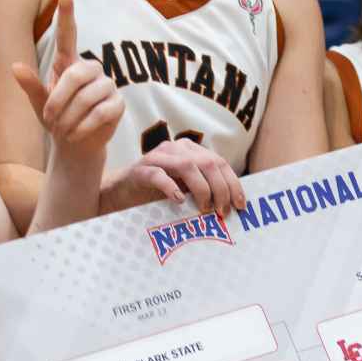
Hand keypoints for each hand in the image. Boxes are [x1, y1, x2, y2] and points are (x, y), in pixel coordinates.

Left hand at [15, 0, 122, 159]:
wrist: (75, 144)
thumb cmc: (56, 118)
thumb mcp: (39, 103)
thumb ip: (30, 85)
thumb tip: (15, 66)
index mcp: (69, 63)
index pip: (68, 35)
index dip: (67, 15)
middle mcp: (91, 69)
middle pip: (76, 74)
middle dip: (59, 99)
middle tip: (49, 118)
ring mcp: (108, 85)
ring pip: (87, 97)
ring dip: (69, 117)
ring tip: (63, 129)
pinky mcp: (118, 104)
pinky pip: (100, 112)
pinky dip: (83, 126)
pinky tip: (75, 134)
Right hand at [104, 139, 246, 215]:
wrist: (121, 195)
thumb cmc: (157, 195)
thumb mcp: (186, 191)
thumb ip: (206, 190)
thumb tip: (234, 205)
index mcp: (190, 151)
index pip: (219, 163)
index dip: (233, 183)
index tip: (240, 205)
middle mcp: (176, 149)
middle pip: (208, 163)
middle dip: (221, 188)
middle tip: (222, 211)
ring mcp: (157, 158)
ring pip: (187, 166)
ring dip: (201, 189)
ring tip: (204, 209)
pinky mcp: (141, 171)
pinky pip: (159, 175)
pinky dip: (171, 188)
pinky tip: (178, 201)